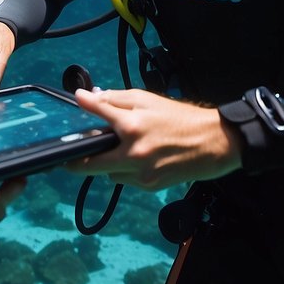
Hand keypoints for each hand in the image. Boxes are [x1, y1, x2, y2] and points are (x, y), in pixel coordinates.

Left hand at [66, 88, 241, 190]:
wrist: (214, 143)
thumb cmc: (182, 118)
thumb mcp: (148, 99)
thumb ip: (116, 99)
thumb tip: (90, 97)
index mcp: (131, 126)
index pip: (97, 113)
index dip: (83, 105)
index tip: (75, 103)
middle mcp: (132, 153)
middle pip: (90, 164)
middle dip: (76, 162)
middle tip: (69, 158)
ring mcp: (141, 173)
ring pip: (108, 172)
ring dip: (107, 163)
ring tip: (120, 150)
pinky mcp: (149, 186)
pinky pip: (126, 179)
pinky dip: (126, 170)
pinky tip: (139, 158)